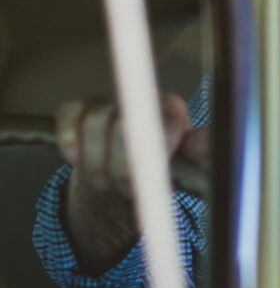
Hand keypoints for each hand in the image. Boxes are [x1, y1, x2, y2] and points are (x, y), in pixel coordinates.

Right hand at [55, 93, 203, 273]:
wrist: (126, 173)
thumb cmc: (161, 169)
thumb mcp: (188, 168)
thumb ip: (201, 158)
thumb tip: (202, 145)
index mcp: (172, 112)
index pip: (164, 128)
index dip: (153, 162)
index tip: (150, 186)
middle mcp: (141, 99)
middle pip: (127, 125)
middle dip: (122, 167)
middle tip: (125, 189)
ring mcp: (108, 100)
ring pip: (94, 123)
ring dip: (96, 163)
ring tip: (105, 182)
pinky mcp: (78, 107)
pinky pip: (69, 114)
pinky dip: (71, 143)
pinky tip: (77, 160)